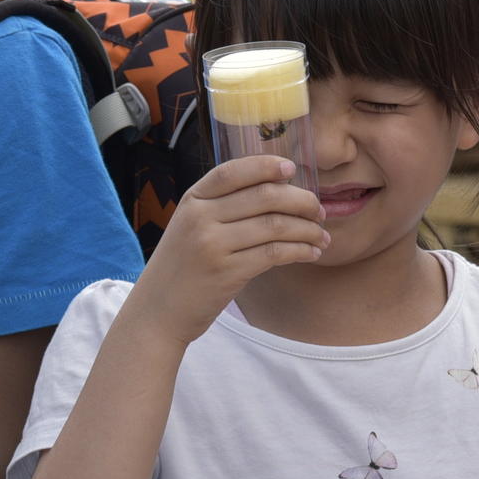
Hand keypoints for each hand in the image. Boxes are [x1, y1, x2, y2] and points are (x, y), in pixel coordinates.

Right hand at [127, 157, 325, 345]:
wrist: (157, 312)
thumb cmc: (181, 269)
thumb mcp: (189, 227)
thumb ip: (220, 207)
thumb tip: (276, 190)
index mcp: (192, 200)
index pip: (233, 171)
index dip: (266, 166)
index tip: (292, 169)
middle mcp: (201, 218)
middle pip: (264, 196)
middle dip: (301, 200)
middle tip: (319, 210)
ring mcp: (213, 245)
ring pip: (275, 225)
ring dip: (307, 229)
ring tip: (321, 236)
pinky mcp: (227, 273)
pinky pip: (275, 253)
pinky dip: (300, 251)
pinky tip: (311, 253)